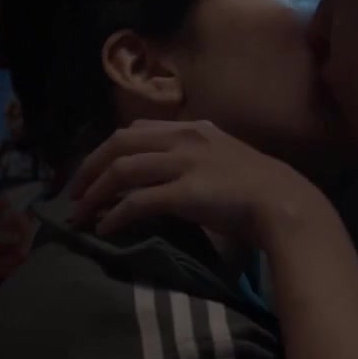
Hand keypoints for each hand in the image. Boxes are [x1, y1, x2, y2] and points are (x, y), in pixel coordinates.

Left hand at [66, 120, 330, 249]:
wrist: (285, 203)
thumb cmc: (261, 189)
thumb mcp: (226, 160)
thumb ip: (197, 160)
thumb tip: (169, 181)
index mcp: (194, 128)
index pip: (136, 130)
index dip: (107, 149)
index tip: (93, 171)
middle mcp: (184, 138)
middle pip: (118, 144)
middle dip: (88, 168)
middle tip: (73, 193)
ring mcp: (183, 163)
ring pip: (121, 170)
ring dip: (94, 194)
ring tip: (80, 215)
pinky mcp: (184, 192)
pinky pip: (137, 201)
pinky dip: (115, 215)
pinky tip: (105, 230)